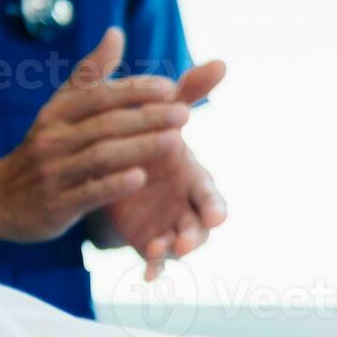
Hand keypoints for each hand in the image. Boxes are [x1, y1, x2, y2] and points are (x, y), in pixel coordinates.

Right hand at [0, 29, 188, 242]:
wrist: (1, 199)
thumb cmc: (45, 149)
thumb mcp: (61, 109)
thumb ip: (90, 75)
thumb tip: (116, 33)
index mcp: (57, 112)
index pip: (99, 95)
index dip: (135, 90)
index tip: (171, 87)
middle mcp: (53, 138)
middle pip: (106, 124)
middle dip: (147, 118)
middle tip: (185, 113)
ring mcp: (53, 172)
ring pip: (101, 156)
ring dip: (140, 147)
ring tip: (176, 141)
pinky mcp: (56, 205)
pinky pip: (88, 192)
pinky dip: (114, 184)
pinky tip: (141, 178)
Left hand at [94, 59, 228, 280]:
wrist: (115, 164)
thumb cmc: (146, 136)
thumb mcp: (162, 113)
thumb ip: (190, 91)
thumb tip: (221, 61)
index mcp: (192, 176)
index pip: (210, 195)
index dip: (212, 206)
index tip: (214, 217)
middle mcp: (186, 204)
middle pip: (201, 226)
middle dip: (198, 235)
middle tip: (189, 242)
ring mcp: (169, 224)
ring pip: (181, 244)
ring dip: (176, 251)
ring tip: (167, 252)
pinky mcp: (149, 241)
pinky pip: (156, 260)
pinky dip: (155, 267)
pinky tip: (149, 275)